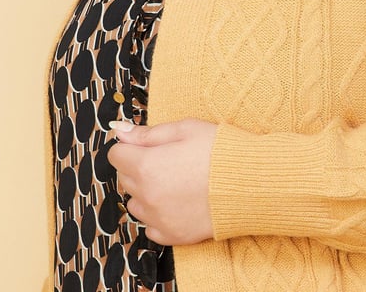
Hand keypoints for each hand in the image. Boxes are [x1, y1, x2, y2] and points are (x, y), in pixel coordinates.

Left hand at [107, 118, 217, 245]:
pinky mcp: (172, 235)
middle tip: (167, 159)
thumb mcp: (185, 129)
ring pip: (135, 204)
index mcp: (146, 165)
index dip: (130, 146)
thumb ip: (148, 133)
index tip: (147, 145)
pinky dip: (158, 215)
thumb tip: (120, 131)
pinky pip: (150, 227)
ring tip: (174, 181)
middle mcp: (147, 196)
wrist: (249, 182)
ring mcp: (158, 219)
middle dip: (139, 167)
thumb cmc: (219, 150)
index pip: (116, 155)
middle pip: (125, 179)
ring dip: (146, 192)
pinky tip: (177, 202)